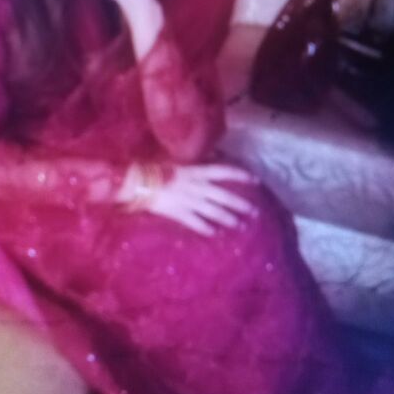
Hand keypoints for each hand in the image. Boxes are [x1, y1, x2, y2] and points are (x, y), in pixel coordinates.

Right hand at [131, 163, 258, 236]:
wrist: (138, 183)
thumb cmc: (155, 169)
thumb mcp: (178, 163)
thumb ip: (194, 167)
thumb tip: (210, 160)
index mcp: (196, 171)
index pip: (223, 172)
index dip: (240, 175)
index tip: (255, 180)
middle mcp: (197, 187)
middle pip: (224, 196)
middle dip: (240, 204)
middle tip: (254, 212)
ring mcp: (190, 202)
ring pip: (214, 212)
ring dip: (228, 219)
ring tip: (240, 225)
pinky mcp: (180, 214)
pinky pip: (197, 223)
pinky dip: (206, 229)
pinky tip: (214, 233)